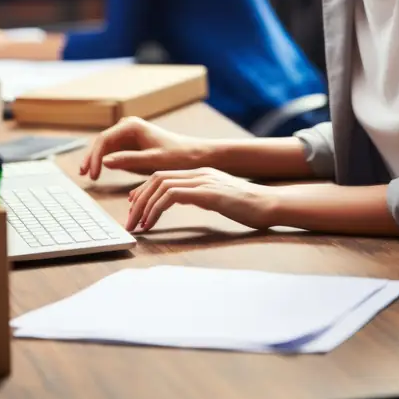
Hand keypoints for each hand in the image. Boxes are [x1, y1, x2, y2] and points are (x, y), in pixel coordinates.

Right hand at [80, 116, 209, 179]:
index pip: (104, 140)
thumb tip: (105, 161)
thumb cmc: (178, 156)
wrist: (194, 155)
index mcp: (132, 126)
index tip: (93, 174)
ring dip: (96, 159)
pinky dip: (105, 161)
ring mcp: (129, 135)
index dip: (95, 157)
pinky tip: (99, 171)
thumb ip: (129, 160)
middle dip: (92, 158)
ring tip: (88, 174)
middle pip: (102, 142)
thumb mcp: (153, 161)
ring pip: (106, 147)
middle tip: (84, 175)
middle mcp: (128, 126)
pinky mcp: (132, 144)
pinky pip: (113, 152)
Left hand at [126, 167, 275, 232]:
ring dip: (144, 206)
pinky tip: (152, 223)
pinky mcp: (207, 192)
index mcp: (200, 173)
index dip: (144, 190)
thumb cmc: (247, 207)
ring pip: (160, 185)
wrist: (268, 204)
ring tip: (138, 225)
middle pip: (156, 178)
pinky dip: (157, 209)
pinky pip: (172, 195)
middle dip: (138, 199)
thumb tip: (182, 202)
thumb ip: (200, 196)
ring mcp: (202, 181)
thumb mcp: (218, 199)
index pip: (162, 175)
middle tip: (130, 220)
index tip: (134, 207)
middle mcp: (198, 173)